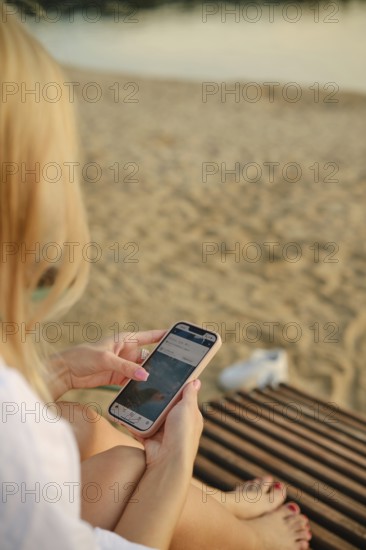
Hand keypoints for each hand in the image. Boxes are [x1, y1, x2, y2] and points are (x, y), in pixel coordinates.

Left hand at [47, 329, 165, 399]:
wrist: (66, 372)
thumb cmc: (83, 357)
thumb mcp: (106, 360)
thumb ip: (126, 367)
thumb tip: (145, 376)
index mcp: (126, 339)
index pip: (150, 337)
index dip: (164, 337)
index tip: (179, 338)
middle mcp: (127, 351)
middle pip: (149, 357)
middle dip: (160, 363)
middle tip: (174, 370)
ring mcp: (124, 365)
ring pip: (143, 371)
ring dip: (150, 377)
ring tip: (163, 383)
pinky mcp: (118, 378)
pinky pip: (133, 382)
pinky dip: (139, 386)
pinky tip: (146, 392)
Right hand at [139, 380, 203, 470]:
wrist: (168, 460)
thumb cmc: (182, 433)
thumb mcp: (188, 408)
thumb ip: (189, 394)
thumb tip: (196, 381)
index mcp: (189, 415)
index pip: (183, 397)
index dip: (175, 388)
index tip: (165, 376)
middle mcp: (177, 423)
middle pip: (165, 405)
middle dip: (156, 398)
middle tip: (145, 385)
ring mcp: (163, 431)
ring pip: (151, 415)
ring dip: (143, 410)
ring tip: (133, 397)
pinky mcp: (150, 438)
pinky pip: (140, 427)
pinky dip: (134, 423)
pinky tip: (126, 414)